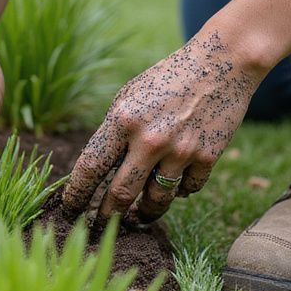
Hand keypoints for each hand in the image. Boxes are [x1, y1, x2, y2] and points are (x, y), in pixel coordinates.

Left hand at [61, 29, 264, 225]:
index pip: (90, 168)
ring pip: (155, 202)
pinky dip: (180, 192)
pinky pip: (187, 190)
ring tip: (137, 217)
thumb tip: (98, 172)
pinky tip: (175, 186)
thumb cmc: (168, 80)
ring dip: (144, 215)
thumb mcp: (130, 97)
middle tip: (99, 227)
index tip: (69, 211)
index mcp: (122, 120)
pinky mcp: (206, 157)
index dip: (76, 195)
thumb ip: (114, 132)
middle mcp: (149, 139)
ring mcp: (180, 151)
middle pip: (119, 196)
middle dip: (106, 218)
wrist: (222, 64)